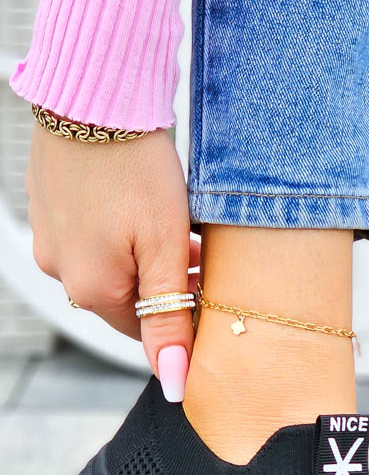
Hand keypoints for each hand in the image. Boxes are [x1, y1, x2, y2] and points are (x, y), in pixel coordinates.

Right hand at [27, 123, 197, 398]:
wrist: (94, 92)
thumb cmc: (138, 170)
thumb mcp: (167, 252)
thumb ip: (169, 321)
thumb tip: (173, 382)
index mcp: (93, 292)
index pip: (147, 333)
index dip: (184, 318)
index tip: (213, 294)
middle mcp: (62, 272)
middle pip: (129, 301)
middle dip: (168, 287)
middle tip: (202, 258)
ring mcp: (50, 239)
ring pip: (112, 268)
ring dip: (147, 260)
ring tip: (180, 231)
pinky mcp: (49, 208)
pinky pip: (92, 238)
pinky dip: (121, 234)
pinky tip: (142, 208)